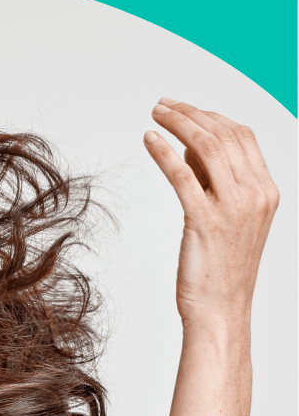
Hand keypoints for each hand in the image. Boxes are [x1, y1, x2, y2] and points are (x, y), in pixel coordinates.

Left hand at [144, 101, 278, 332]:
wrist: (221, 311)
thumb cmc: (221, 266)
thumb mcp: (228, 216)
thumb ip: (215, 179)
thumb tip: (191, 143)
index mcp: (266, 191)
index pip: (242, 135)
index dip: (211, 114)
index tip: (185, 107)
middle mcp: (254, 196)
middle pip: (224, 134)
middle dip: (191, 112)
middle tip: (163, 105)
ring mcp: (232, 209)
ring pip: (206, 147)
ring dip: (177, 123)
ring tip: (155, 114)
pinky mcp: (205, 222)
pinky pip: (183, 175)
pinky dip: (164, 152)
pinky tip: (150, 140)